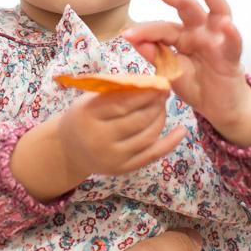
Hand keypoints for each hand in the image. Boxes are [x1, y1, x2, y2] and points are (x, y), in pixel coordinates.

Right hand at [58, 88, 186, 176]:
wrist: (69, 149)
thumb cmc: (83, 116)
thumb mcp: (90, 98)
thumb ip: (116, 90)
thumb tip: (149, 81)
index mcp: (88, 115)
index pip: (123, 102)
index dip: (146, 92)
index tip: (160, 82)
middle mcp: (98, 138)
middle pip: (138, 119)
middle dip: (156, 104)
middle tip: (165, 92)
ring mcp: (111, 157)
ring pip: (147, 136)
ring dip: (161, 118)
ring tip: (163, 106)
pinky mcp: (122, 169)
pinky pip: (151, 155)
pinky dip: (169, 143)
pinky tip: (181, 131)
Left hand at [122, 0, 250, 147]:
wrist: (218, 108)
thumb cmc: (195, 84)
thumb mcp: (170, 71)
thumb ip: (154, 54)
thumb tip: (130, 36)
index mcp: (182, 34)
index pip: (162, 27)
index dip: (144, 30)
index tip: (125, 34)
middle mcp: (201, 31)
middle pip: (186, 5)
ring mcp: (218, 40)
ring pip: (217, 10)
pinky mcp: (231, 56)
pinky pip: (233, 43)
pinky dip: (231, 33)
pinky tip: (226, 24)